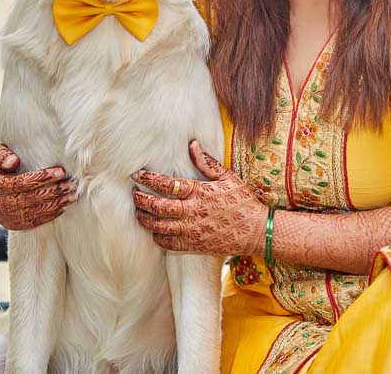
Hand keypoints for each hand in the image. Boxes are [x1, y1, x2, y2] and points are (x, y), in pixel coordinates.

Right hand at [0, 143, 76, 229]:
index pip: (22, 182)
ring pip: (37, 211)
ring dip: (57, 203)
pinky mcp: (16, 224)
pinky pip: (37, 221)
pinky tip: (64, 206)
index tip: (61, 171)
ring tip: (73, 195)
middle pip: (32, 198)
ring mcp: (8, 217)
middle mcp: (0, 204)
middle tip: (72, 184)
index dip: (43, 177)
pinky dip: (52, 214)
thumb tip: (13, 161)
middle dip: (55, 191)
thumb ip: (1, 155)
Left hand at [132, 140, 265, 256]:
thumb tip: (192, 145)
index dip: (149, 179)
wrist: (256, 231)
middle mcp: (193, 213)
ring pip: (159, 227)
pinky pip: (169, 244)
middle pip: (158, 207)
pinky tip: (155, 231)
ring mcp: (192, 231)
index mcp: (200, 193)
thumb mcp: (228, 177)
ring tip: (139, 212)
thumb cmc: (243, 202)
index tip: (137, 174)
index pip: (168, 185)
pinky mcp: (194, 246)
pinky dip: (158, 237)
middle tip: (134, 194)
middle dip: (141, 200)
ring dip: (145, 219)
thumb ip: (207, 163)